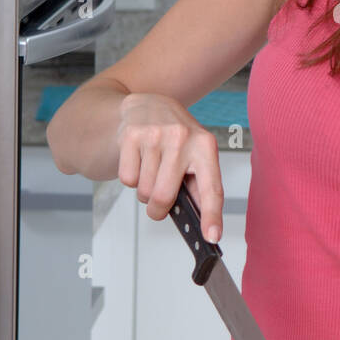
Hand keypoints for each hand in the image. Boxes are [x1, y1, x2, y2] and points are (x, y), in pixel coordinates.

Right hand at [116, 91, 224, 242]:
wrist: (148, 103)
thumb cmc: (175, 137)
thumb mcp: (195, 153)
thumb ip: (200, 185)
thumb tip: (205, 224)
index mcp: (205, 146)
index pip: (211, 188)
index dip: (212, 215)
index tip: (213, 236)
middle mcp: (182, 138)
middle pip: (164, 196)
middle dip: (158, 208)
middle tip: (158, 202)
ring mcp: (155, 135)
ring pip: (143, 191)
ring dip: (144, 190)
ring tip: (150, 168)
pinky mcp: (131, 135)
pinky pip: (126, 179)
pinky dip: (130, 177)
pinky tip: (138, 159)